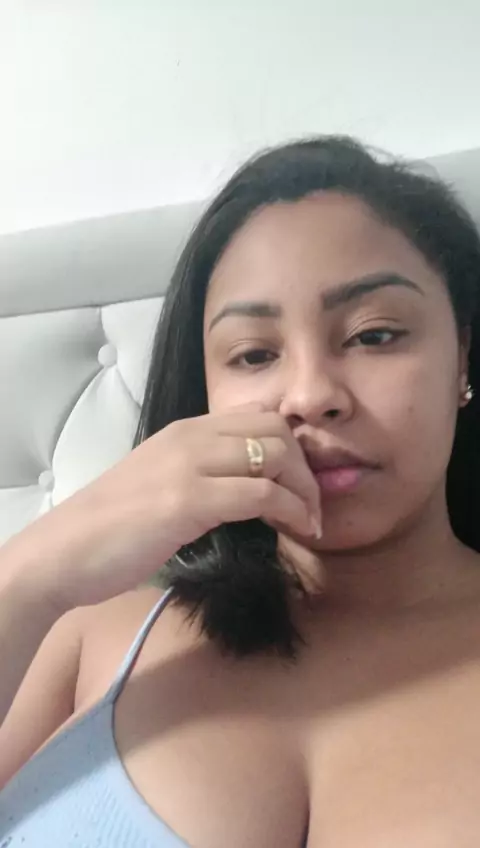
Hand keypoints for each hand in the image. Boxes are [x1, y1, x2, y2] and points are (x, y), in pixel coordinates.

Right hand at [22, 403, 321, 610]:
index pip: (258, 416)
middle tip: (313, 504)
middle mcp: (191, 437)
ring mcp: (189, 464)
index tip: (301, 483)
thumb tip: (244, 491)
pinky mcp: (188, 498)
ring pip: (275, 454)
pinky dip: (291, 510)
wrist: (64, 550)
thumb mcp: (160, 484)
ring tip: (311, 521)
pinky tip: (297, 530)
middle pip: (275, 429)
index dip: (291, 446)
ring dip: (306, 490)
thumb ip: (200, 476)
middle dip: (306, 466)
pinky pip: (261, 493)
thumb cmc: (111, 528)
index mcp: (184, 431)